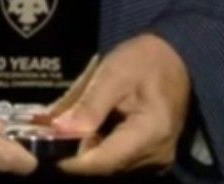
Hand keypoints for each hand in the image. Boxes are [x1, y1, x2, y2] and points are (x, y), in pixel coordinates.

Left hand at [46, 33, 190, 175]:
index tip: (46, 150)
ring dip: (89, 151)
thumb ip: (89, 104)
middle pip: (107, 166)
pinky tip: (90, 131)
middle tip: (51, 134)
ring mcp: (158, 158)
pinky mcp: (154, 156)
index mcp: (151, 133)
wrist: (177, 58)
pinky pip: (121, 159)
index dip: (72, 161)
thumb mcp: (114, 73)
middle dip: (77, 153)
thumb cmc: (146, 60)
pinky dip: (102, 148)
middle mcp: (158, 154)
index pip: (104, 161)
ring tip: (69, 128)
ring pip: (112, 165)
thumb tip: (60, 130)